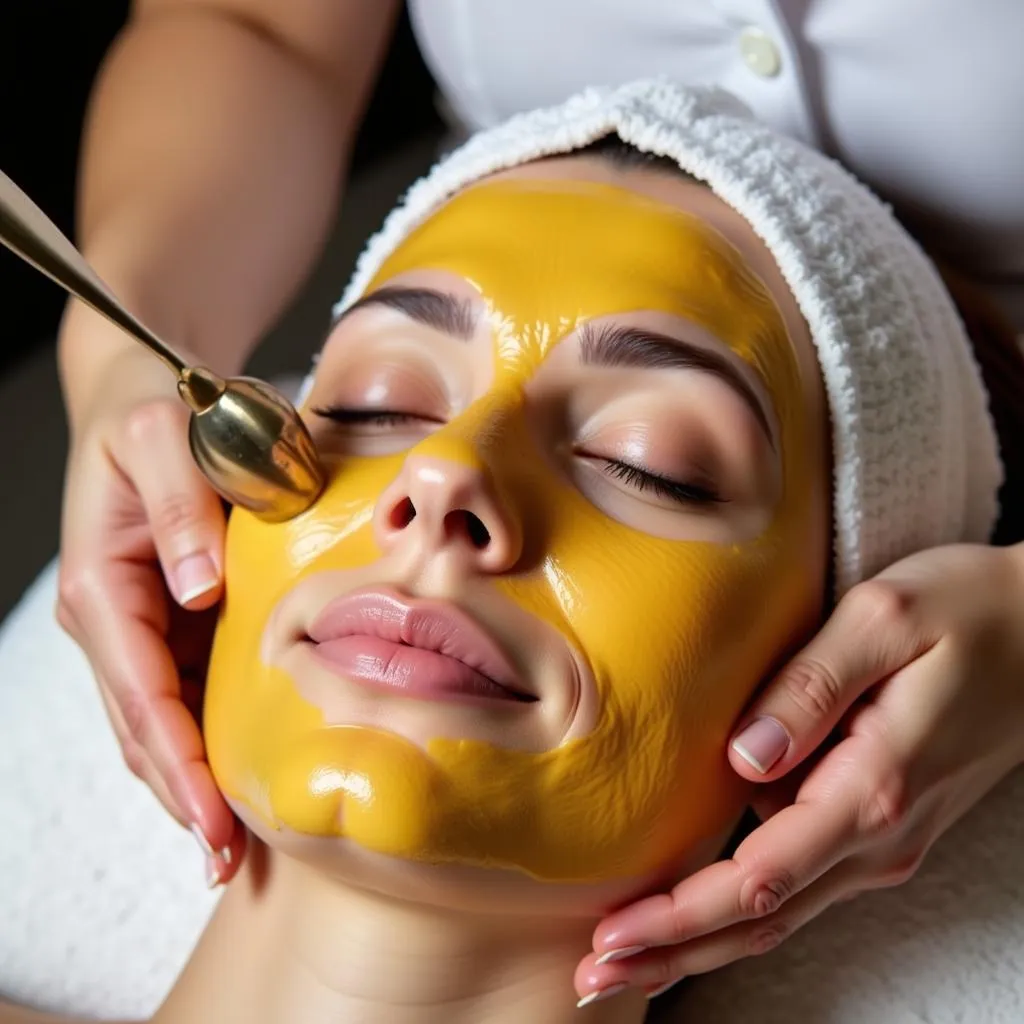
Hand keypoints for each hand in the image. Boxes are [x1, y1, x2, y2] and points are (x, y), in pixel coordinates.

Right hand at [57, 340, 243, 885]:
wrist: (148, 400)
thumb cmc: (156, 413)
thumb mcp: (163, 436)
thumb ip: (182, 505)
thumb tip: (198, 589)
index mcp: (105, 587)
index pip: (139, 690)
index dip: (176, 760)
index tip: (212, 819)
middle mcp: (115, 620)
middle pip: (143, 726)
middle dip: (182, 797)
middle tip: (228, 862)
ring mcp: (141, 627)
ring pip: (160, 723)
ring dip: (190, 784)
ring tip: (233, 849)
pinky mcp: (171, 623)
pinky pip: (185, 694)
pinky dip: (206, 741)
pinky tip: (238, 778)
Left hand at [575, 542, 1023, 1002]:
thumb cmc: (965, 610)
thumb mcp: (883, 620)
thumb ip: (811, 688)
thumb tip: (745, 758)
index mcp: (872, 788)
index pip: (758, 879)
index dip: (680, 917)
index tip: (613, 937)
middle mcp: (878, 835)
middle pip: (760, 917)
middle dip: (672, 952)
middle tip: (592, 978)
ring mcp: (883, 839)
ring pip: (778, 911)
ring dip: (698, 940)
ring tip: (623, 958)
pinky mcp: (880, 825)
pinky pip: (799, 884)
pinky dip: (737, 910)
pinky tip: (694, 913)